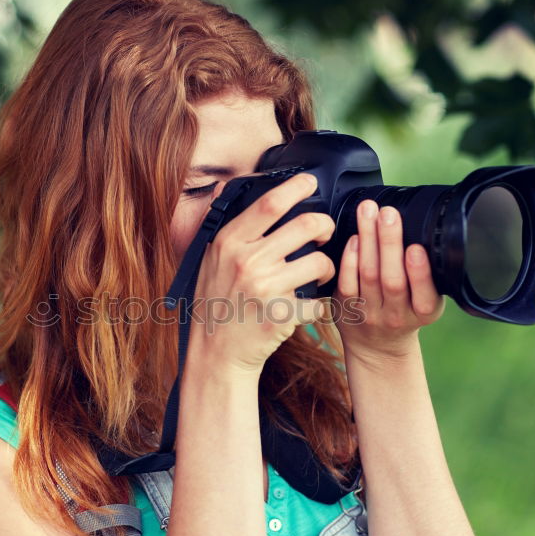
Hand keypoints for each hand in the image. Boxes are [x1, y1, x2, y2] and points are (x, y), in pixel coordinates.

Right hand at [189, 173, 336, 376]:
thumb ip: (220, 224)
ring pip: (319, 262)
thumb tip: (221, 187)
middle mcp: (246, 262)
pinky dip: (318, 303)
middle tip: (325, 233)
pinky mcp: (281, 315)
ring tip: (319, 272)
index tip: (310, 182)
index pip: (269, 204)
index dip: (296, 187)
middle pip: (306, 225)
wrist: (215, 353)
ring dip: (327, 266)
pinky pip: (318, 301)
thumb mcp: (207, 259)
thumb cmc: (214, 303)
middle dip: (325, 225)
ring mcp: (265, 289)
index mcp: (229, 243)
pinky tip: (308, 305)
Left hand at [333, 199, 444, 363]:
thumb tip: (420, 228)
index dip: (420, 272)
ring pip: (368, 275)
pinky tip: (354, 237)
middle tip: (388, 213)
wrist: (378, 348)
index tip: (416, 248)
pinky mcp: (347, 309)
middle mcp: (396, 315)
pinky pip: (347, 283)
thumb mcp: (425, 300)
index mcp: (424, 311)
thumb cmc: (405, 313)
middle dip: (390, 243)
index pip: (424, 293)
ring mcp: (369, 314)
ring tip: (368, 211)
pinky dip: (349, 259)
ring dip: (368, 240)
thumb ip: (426, 275)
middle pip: (392, 279)